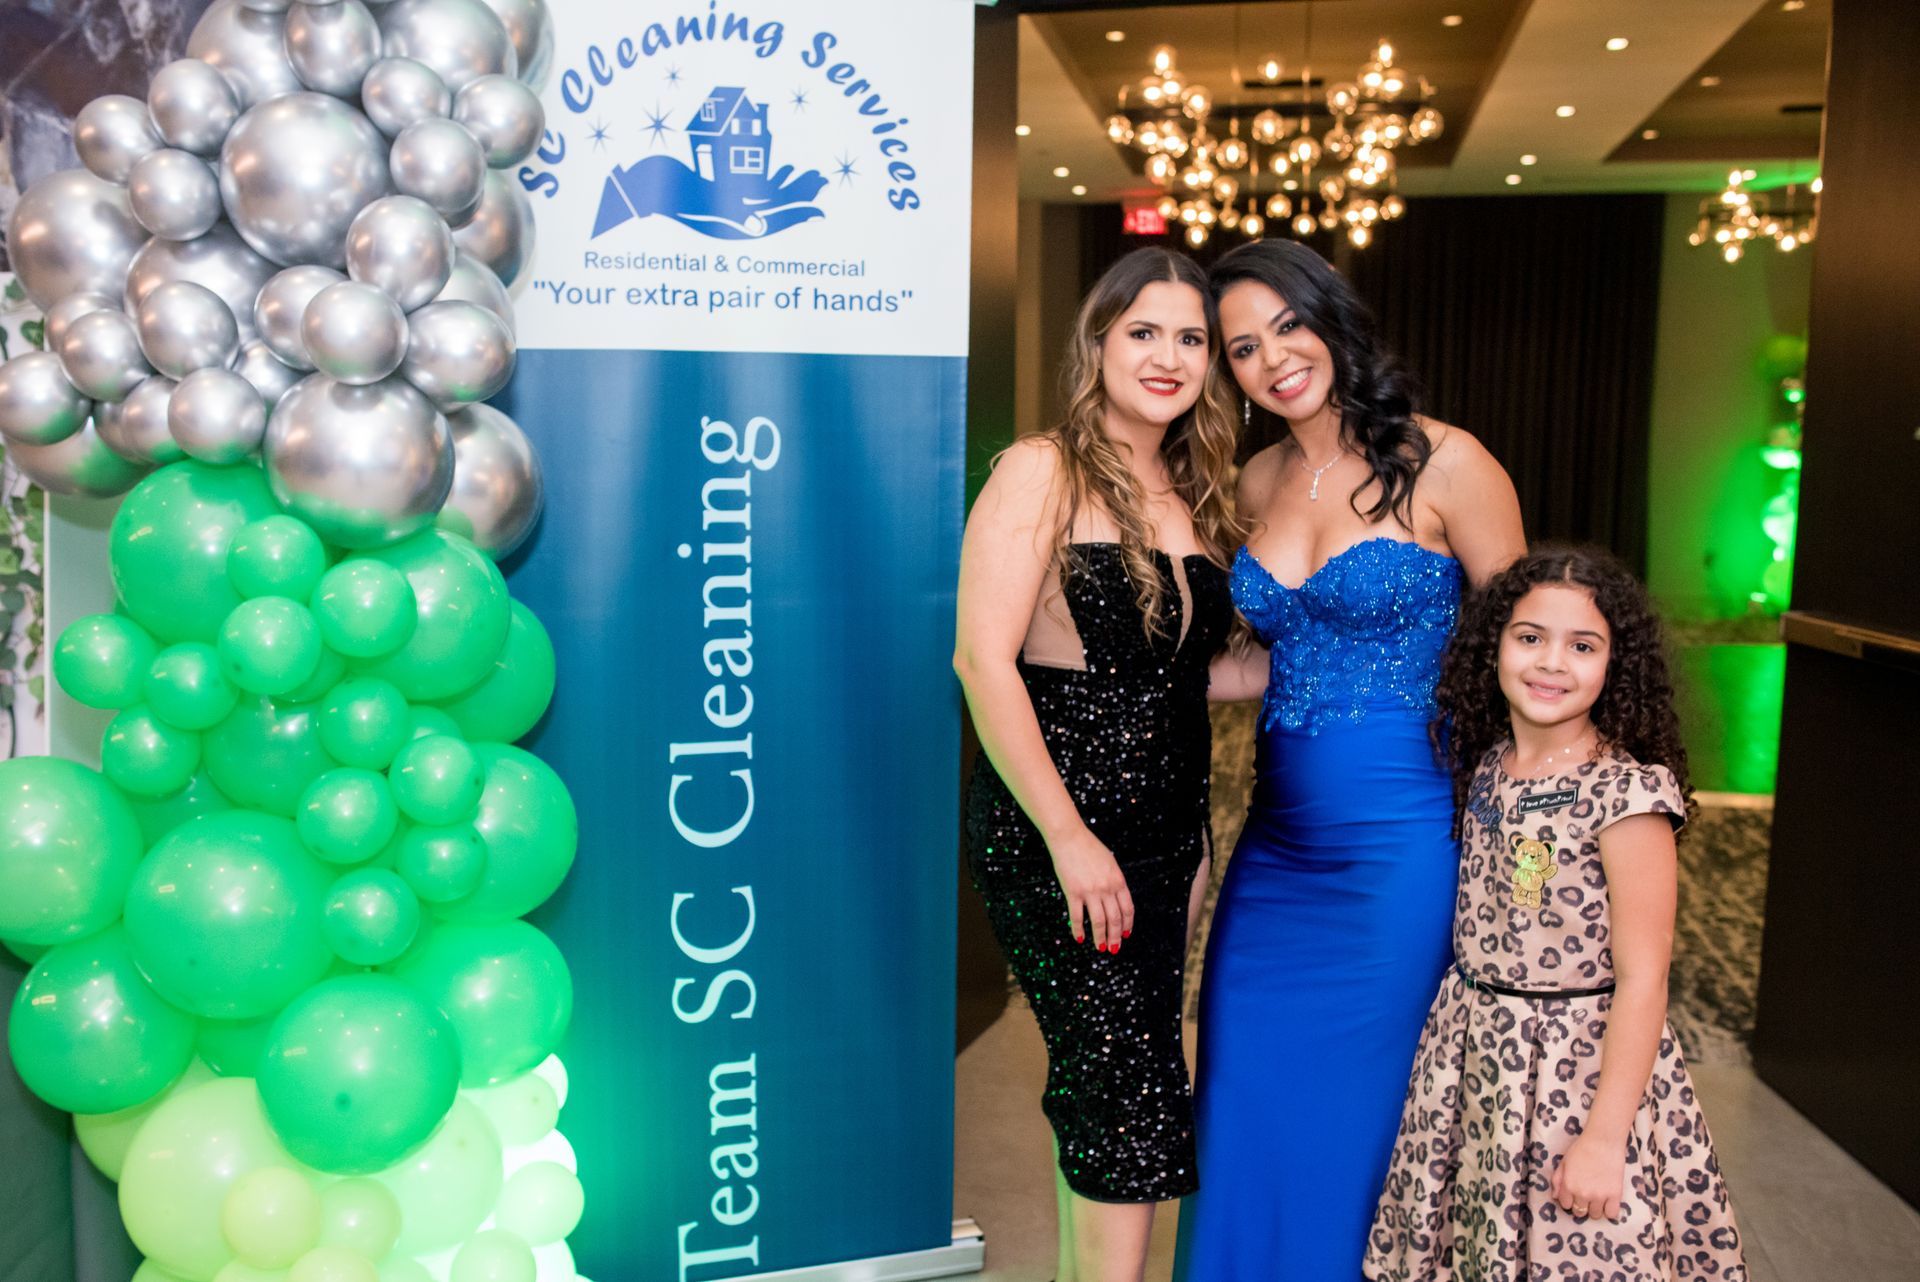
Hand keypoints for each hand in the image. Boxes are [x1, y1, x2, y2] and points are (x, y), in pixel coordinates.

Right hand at [1046, 824, 1133, 952]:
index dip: (1127, 925)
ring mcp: (1090, 891)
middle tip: (1114, 948)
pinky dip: (1078, 929)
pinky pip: (1077, 916)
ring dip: (1100, 938)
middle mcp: (1106, 888)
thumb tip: (1116, 900)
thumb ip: (1114, 881)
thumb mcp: (1110, 863)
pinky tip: (1079, 938)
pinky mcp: (1073, 892)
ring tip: (1100, 948)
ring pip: (1098, 921)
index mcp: (1118, 881)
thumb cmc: (1089, 848)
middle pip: (1115, 919)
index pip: (1127, 909)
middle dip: (1115, 937)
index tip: (1126, 935)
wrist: (1069, 837)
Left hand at [1550, 1132, 1626, 1222]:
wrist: (1602, 1141)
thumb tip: (1555, 1197)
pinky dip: (1609, 1210)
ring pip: (1595, 1215)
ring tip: (1598, 1197)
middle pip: (1580, 1212)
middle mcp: (1582, 1194)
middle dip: (1581, 1206)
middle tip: (1587, 1196)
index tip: (1574, 1195)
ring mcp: (1599, 1196)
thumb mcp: (1564, 1162)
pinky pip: (1611, 1214)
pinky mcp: (1615, 1195)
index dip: (1569, 1200)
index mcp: (1568, 1185)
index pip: (1566, 1205)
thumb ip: (1557, 1180)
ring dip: (1595, 1208)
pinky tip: (1608, 1202)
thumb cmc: (1581, 1149)